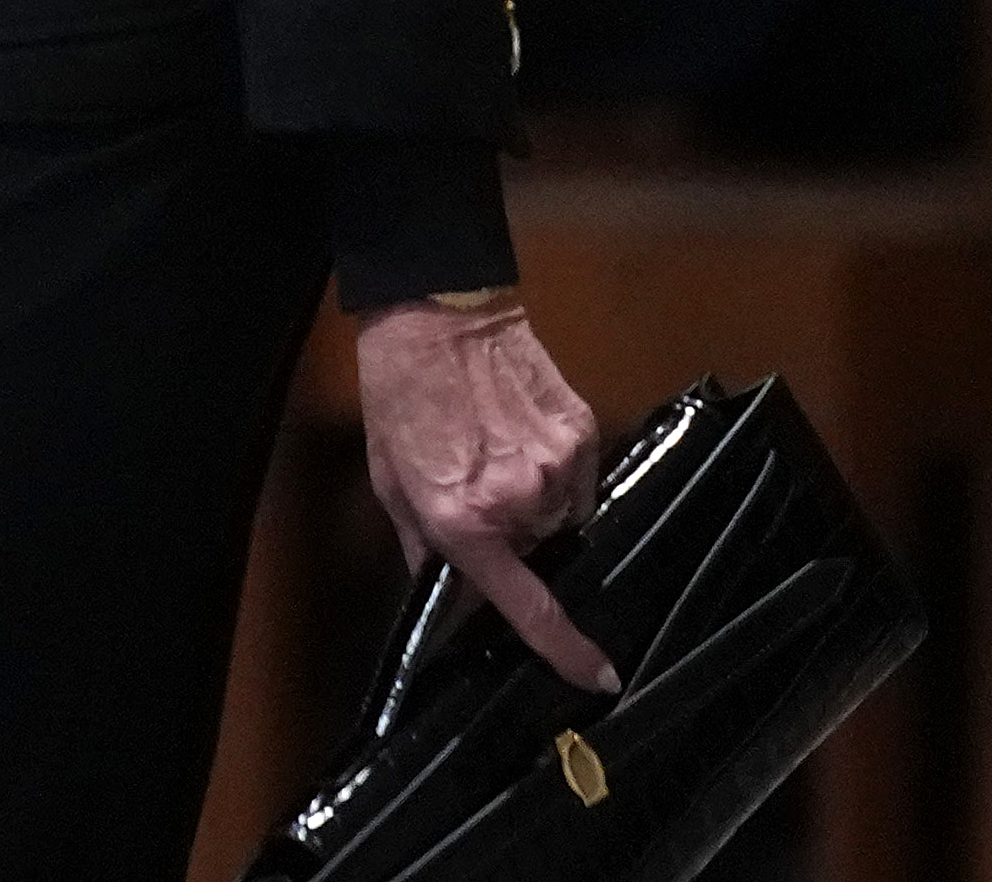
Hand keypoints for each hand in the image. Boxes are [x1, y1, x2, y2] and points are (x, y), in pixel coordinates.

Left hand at [356, 291, 619, 694]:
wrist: (436, 315)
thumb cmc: (401, 399)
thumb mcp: (392, 485)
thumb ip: (427, 551)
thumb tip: (453, 594)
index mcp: (465, 522)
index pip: (530, 607)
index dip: (569, 651)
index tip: (599, 678)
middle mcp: (521, 500)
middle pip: (540, 555)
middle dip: (516, 542)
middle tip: (483, 496)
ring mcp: (559, 463)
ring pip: (563, 516)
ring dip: (537, 505)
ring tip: (498, 455)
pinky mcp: (582, 429)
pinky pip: (581, 479)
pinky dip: (556, 472)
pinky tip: (522, 434)